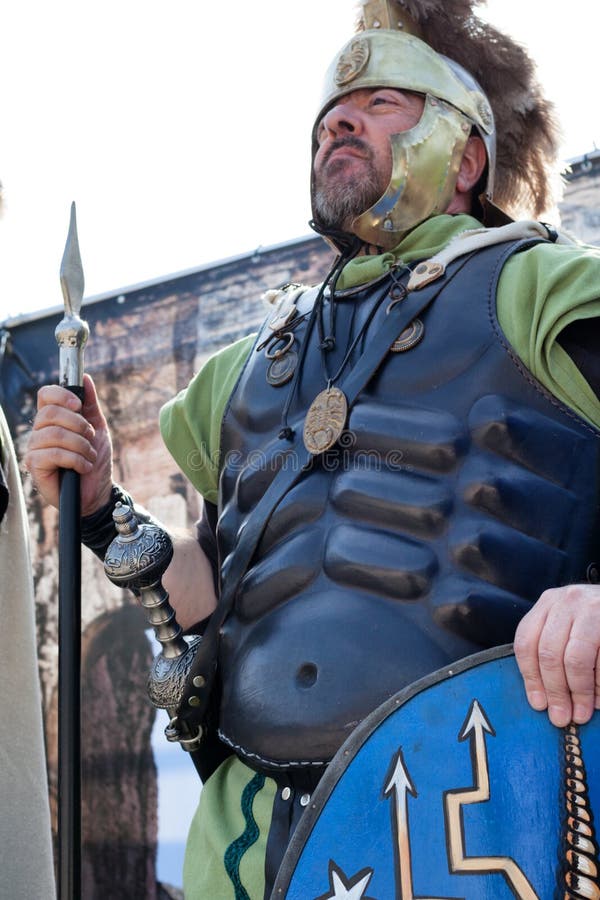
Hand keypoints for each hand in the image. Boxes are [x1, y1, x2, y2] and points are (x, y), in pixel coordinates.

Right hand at [25, 373, 112, 515]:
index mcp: (53, 419)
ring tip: (89, 456)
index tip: (79, 405)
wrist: (99, 491)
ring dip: (80, 445)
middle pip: (49, 412)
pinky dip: (75, 459)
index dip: (61, 395)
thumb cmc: (96, 460)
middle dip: (78, 424)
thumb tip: (85, 378)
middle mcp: (40, 431)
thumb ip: (90, 404)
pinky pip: (53, 454)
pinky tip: (83, 467)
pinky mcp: (36, 466)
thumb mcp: (98, 429)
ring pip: (54, 434)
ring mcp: (36, 448)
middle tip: (91, 437)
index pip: (45, 395)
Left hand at [514, 583, 599, 726]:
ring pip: (575, 659)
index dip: (531, 677)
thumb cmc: (595, 619)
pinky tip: (599, 699)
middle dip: (555, 691)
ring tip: (582, 712)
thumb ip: (552, 647)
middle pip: (548, 653)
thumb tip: (544, 698)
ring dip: (579, 692)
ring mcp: (592, 609)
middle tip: (561, 717)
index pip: (526, 642)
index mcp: (548, 602)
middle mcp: (567, 601)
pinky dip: (599, 684)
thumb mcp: (568, 623)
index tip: (538, 704)